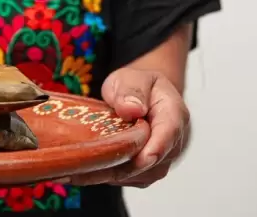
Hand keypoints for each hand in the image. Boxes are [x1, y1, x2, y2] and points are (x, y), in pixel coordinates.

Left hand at [68, 68, 189, 187]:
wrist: (142, 96)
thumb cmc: (137, 86)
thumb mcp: (132, 77)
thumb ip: (132, 90)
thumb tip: (131, 109)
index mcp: (173, 113)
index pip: (169, 133)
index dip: (156, 148)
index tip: (140, 159)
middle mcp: (173, 140)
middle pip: (154, 161)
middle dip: (125, 166)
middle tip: (91, 166)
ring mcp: (162, 158)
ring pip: (141, 175)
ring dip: (113, 174)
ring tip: (82, 171)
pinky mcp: (148, 170)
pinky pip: (132, 178)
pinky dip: (111, 176)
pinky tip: (88, 171)